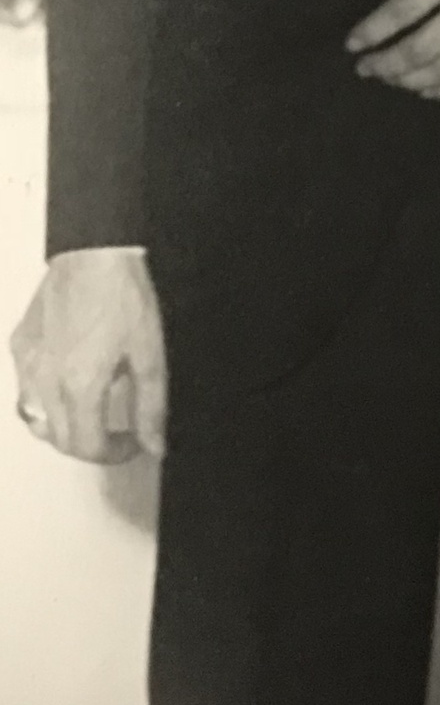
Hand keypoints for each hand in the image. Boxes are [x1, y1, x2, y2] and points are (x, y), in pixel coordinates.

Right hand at [11, 249, 166, 462]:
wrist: (95, 251)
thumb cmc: (123, 294)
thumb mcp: (150, 353)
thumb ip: (151, 406)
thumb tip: (155, 444)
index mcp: (79, 386)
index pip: (88, 447)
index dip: (114, 454)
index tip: (133, 443)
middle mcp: (45, 381)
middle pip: (59, 440)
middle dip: (91, 445)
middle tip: (116, 433)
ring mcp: (27, 363)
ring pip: (34, 420)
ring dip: (62, 430)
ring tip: (90, 417)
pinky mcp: (19, 345)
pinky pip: (23, 390)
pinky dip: (42, 402)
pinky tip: (64, 386)